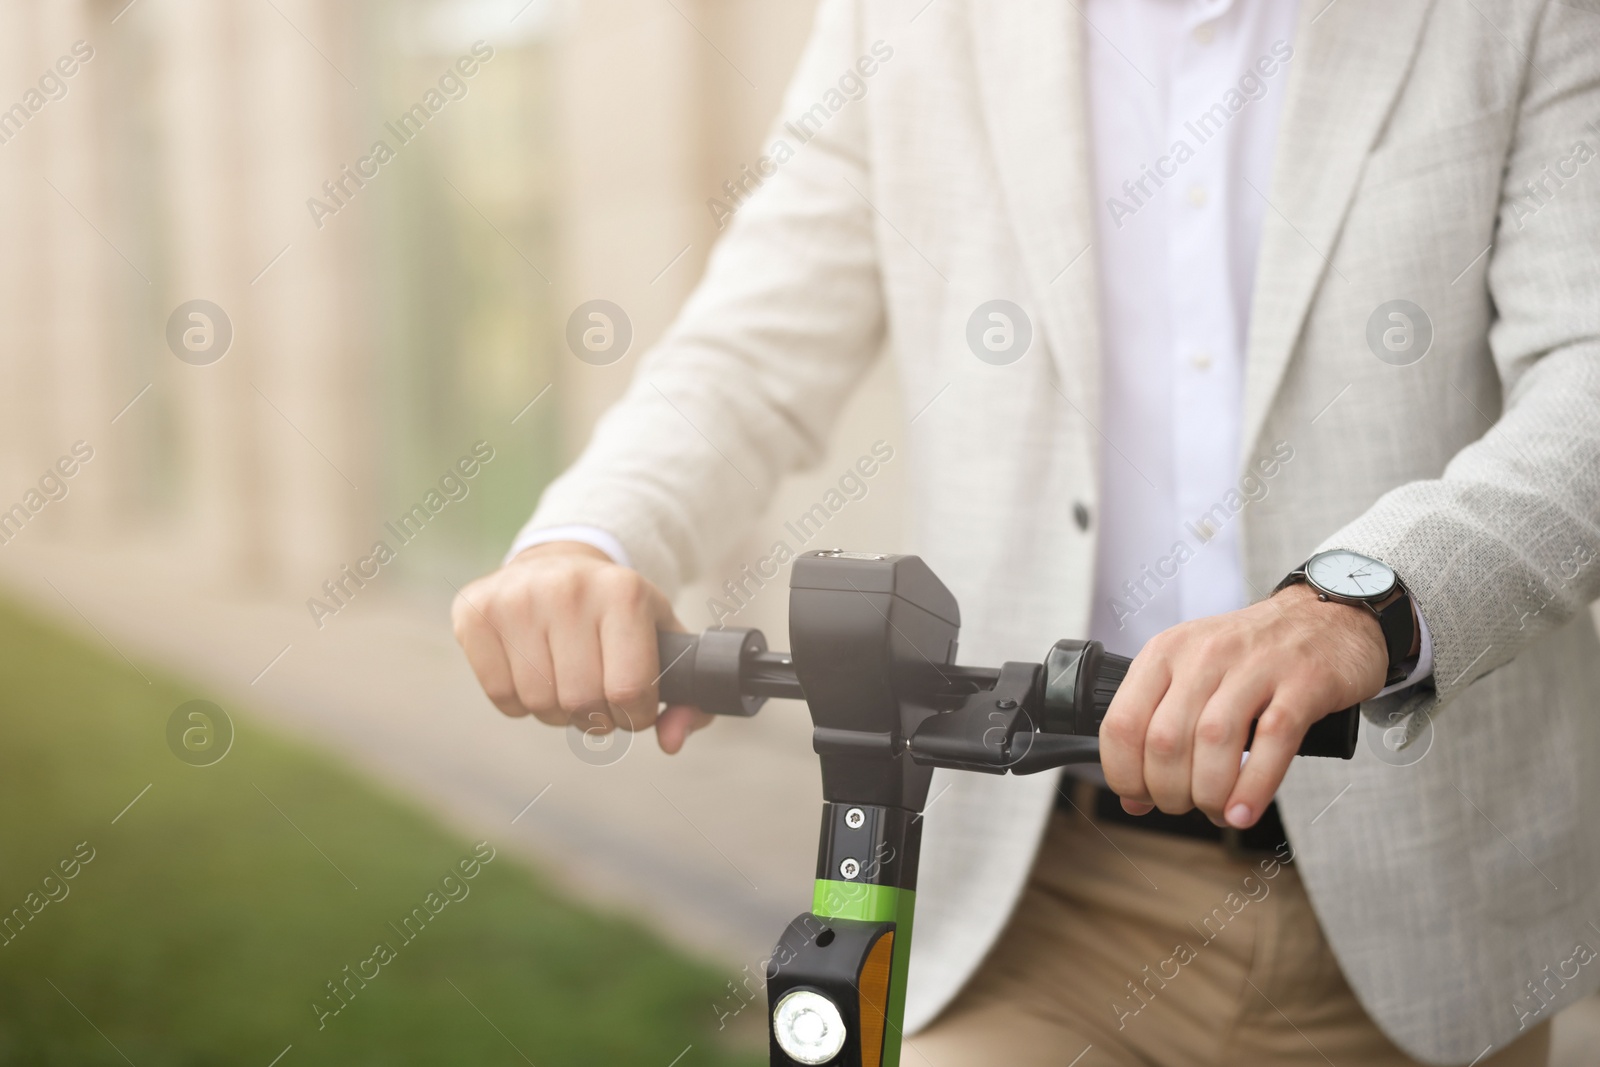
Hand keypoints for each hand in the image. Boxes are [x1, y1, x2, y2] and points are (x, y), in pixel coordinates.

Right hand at [451, 541, 712, 752]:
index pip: (630, 690)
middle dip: (596, 717)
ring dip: (558, 712)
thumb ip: (688, 696)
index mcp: (624, 592)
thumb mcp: (664, 640)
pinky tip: (533, 673)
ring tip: (566, 683)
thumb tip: (672, 741)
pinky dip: (519, 703)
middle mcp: (568, 588)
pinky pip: (500, 695)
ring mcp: (516, 597)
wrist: (559, 564)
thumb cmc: (618, 614)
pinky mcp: (475, 612)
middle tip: (599, 698)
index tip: (634, 705)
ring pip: (540, 703)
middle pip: (582, 702)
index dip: (635, 715)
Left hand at [1098, 583, 1388, 828]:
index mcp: (1166, 652)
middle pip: (1165, 740)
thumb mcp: (1192, 674)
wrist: (1328, 615)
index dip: (1124, 774)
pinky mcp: (1304, 682)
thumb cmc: (1253, 654)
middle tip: (1184, 805)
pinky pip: (1272, 741)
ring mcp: (1256, 665)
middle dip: (1168, 791)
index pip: (1121, 723)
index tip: (1140, 797)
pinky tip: (1244, 812)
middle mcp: (1205, 654)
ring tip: (1217, 811)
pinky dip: (1253, 786)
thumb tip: (1133, 799)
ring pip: (1213, 741)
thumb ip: (1158, 728)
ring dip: (1208, 793)